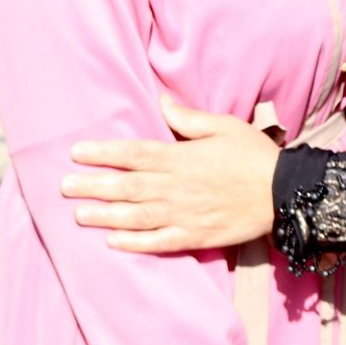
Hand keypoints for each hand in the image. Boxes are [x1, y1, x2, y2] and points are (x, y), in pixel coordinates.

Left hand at [61, 94, 278, 252]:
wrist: (282, 192)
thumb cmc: (254, 155)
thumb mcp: (225, 126)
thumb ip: (189, 118)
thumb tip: (162, 102)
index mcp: (182, 157)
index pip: (134, 154)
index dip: (104, 153)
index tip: (77, 152)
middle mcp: (177, 187)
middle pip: (127, 186)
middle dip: (93, 185)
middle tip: (63, 186)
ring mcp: (183, 214)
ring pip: (135, 216)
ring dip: (104, 216)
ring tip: (78, 214)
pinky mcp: (194, 235)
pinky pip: (158, 242)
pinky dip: (134, 243)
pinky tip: (113, 241)